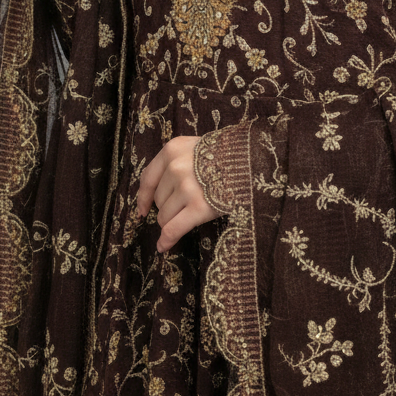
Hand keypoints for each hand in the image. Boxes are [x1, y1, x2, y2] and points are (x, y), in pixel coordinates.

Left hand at [136, 135, 223, 253]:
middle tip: (188, 206)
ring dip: (173, 222)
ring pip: (164, 216)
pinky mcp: (199, 207)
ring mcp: (187, 187)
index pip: (148, 178)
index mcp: (172, 149)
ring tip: (191, 216)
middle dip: (169, 208)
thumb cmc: (226, 156)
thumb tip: (152, 197)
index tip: (142, 210)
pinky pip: (173, 229)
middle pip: (159, 200)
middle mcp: (176, 167)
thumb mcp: (196, 148)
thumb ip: (176, 163)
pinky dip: (167, 240)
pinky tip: (164, 246)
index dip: (144, 197)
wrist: (253, 161)